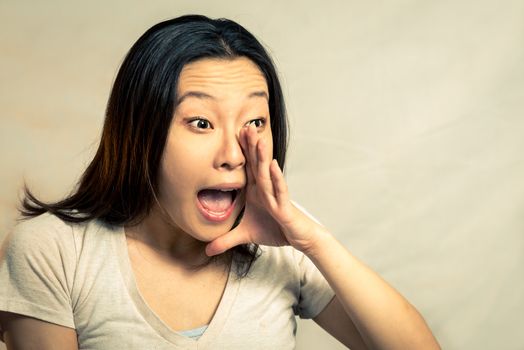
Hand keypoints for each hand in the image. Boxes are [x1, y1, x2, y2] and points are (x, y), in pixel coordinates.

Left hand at [205, 124, 323, 255]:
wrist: (297, 238)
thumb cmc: (275, 230)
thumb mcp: (245, 235)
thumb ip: (225, 240)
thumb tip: (207, 249)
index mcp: (256, 190)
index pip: (247, 167)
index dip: (241, 152)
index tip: (233, 133)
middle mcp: (265, 189)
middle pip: (256, 164)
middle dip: (250, 146)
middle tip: (244, 126)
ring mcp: (275, 196)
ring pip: (266, 174)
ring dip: (262, 156)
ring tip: (257, 139)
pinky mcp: (284, 207)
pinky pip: (280, 190)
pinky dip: (276, 178)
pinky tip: (272, 165)